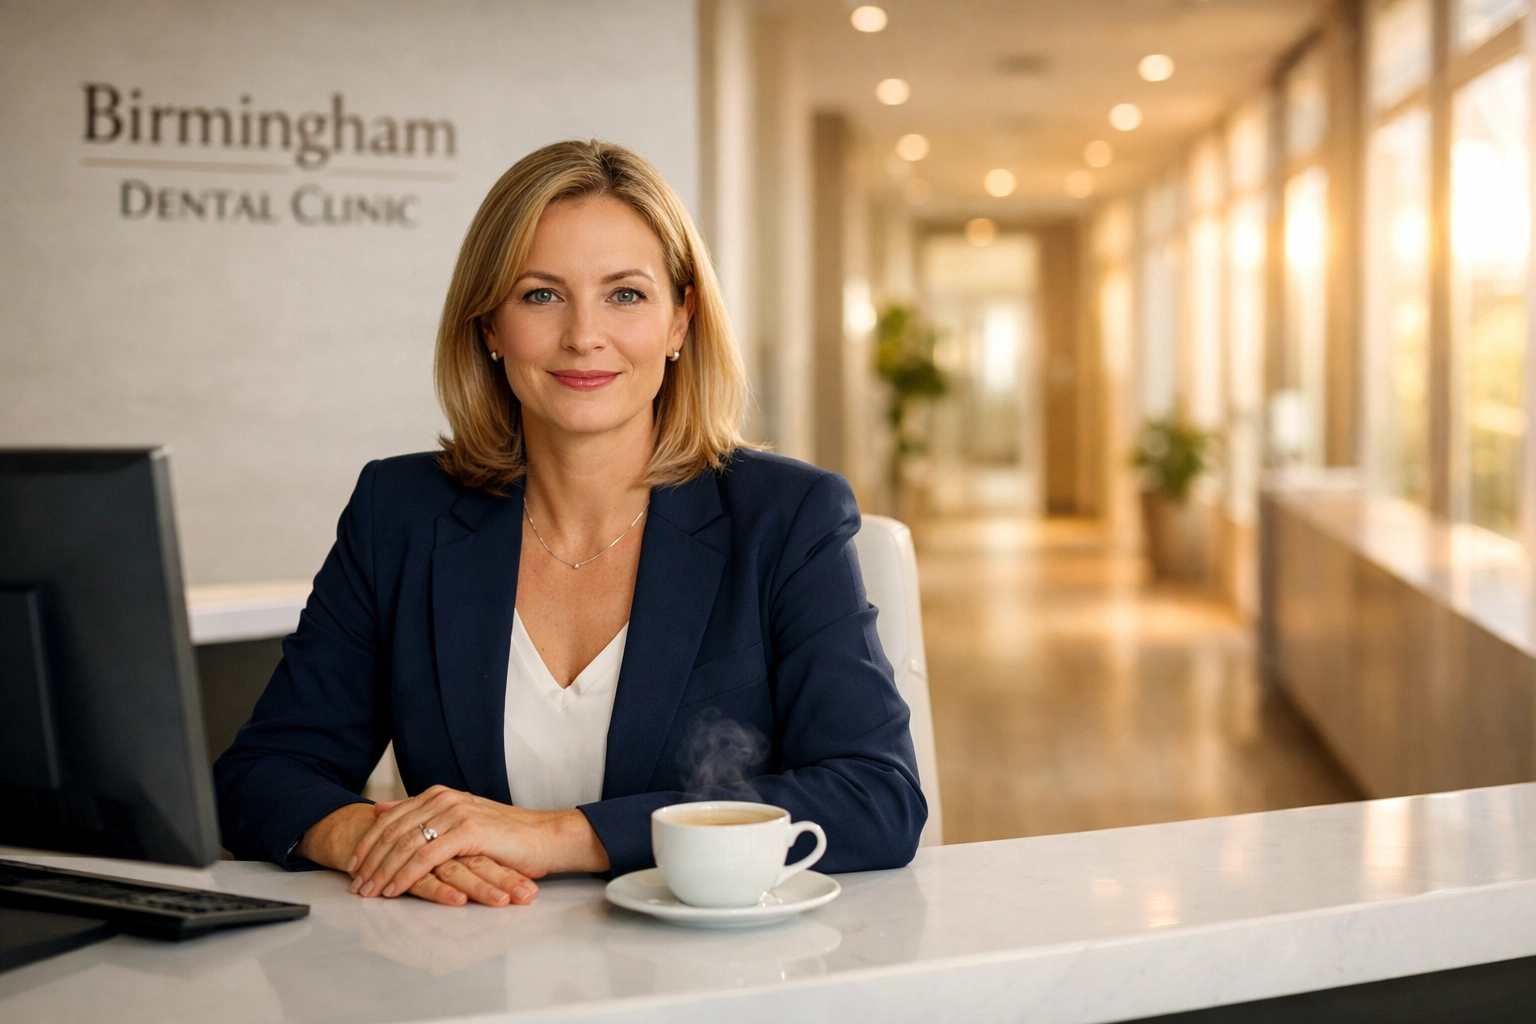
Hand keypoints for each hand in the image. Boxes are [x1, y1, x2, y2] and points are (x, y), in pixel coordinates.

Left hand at [297, 802, 547, 907]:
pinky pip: (426, 857)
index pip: (391, 818)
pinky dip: (406, 875)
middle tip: (356, 885)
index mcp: (439, 795)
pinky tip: (395, 890)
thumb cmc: (505, 837)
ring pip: (405, 844)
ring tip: (370, 892)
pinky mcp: (468, 832)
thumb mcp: (459, 820)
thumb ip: (422, 815)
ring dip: (383, 871)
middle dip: (370, 861)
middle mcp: (444, 799)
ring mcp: (456, 813)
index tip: (353, 865)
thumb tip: (382, 809)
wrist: (545, 837)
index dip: (368, 842)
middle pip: (393, 831)